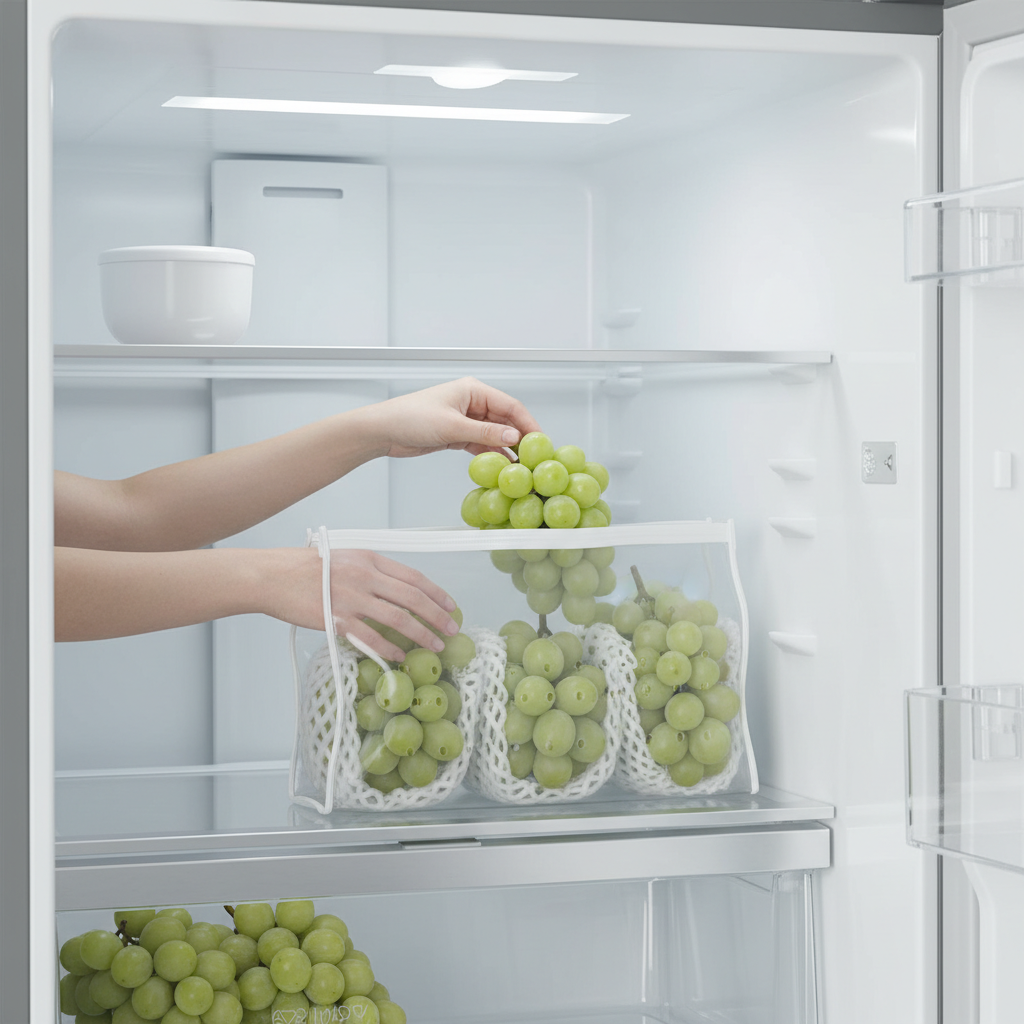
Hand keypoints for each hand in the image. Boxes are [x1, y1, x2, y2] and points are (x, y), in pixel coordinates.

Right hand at [260, 547, 458, 661]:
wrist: (273, 576)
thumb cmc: (307, 568)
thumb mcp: (346, 558)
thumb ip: (372, 571)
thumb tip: (399, 590)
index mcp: (369, 559)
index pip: (413, 577)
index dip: (436, 593)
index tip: (450, 606)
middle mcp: (364, 576)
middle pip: (412, 598)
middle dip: (437, 616)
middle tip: (451, 630)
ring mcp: (351, 598)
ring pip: (397, 619)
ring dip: (420, 635)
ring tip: (434, 646)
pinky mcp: (336, 619)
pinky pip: (370, 637)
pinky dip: (389, 648)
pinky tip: (400, 656)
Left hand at [359, 377, 541, 458]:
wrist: (384, 431)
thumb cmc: (410, 418)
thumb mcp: (452, 427)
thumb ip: (485, 433)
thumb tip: (513, 438)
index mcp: (473, 390)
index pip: (510, 406)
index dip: (528, 424)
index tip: (540, 441)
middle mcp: (472, 403)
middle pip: (505, 420)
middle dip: (520, 438)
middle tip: (534, 456)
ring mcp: (466, 419)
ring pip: (495, 434)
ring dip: (506, 449)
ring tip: (521, 465)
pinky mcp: (458, 435)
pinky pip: (482, 444)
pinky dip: (492, 454)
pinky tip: (502, 466)